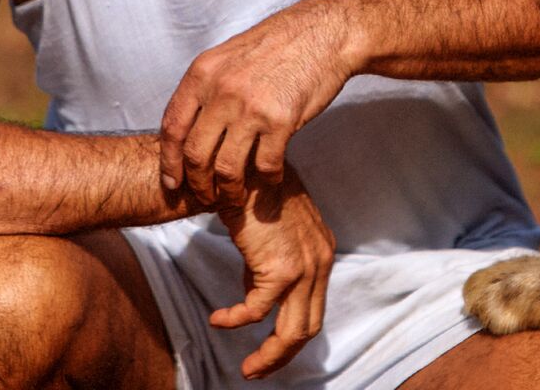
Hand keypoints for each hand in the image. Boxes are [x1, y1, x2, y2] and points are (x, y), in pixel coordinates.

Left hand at [160, 0, 357, 205]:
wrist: (324, 33)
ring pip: (227, 167)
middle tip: (205, 196)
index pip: (173, 127)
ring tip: (235, 197)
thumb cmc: (280, 44)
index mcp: (203, 72)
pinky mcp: (282, 120)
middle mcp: (222, 90)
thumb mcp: (230, 56)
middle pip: (195, 154)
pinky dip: (266, 178)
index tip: (172, 182)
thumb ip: (208, 87)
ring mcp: (251, 107)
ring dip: (229, 190)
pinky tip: (270, 178)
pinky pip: (265, 164)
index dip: (169, 162)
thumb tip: (192, 124)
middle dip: (197, 184)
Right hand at [213, 165, 335, 378]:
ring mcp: (306, 266)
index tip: (270, 351)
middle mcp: (320, 261)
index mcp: (321, 253)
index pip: (314, 307)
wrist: (243, 170)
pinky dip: (235, 320)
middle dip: (283, 355)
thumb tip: (253, 299)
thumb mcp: (268, 236)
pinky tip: (218, 319)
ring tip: (247, 368)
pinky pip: (256, 311)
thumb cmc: (251, 196)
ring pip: (292, 331)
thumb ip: (266, 268)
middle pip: (309, 327)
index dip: (292, 335)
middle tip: (256, 370)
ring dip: (268, 356)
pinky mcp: (282, 268)